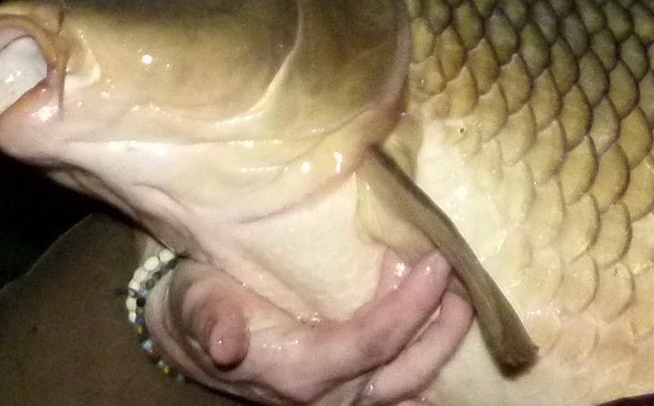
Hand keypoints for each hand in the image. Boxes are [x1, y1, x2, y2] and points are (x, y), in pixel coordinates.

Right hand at [145, 247, 473, 404]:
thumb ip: (210, 319)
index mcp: (295, 370)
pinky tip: (449, 341)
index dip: (409, 308)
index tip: (438, 261)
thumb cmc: (198, 302)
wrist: (187, 330)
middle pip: (401, 372)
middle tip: (465, 279)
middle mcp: (323, 395)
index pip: (370, 344)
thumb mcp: (195, 302)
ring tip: (465, 301)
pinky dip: (425, 375)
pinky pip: (395, 393)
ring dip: (441, 347)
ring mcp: (337, 398)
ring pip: (405, 387)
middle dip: (440, 330)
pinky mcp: (344, 389)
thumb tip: (225, 343)